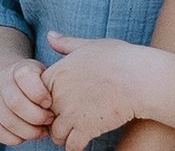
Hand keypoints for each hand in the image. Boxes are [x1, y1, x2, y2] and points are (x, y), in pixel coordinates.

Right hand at [0, 54, 55, 144]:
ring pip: (6, 120)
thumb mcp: (47, 73)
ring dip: (28, 131)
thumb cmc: (38, 82)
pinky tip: (25, 136)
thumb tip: (63, 75)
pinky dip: (13, 138)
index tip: (50, 102)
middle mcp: (2, 79)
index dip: (39, 93)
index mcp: (20, 68)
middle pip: (14, 102)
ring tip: (41, 131)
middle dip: (37, 117)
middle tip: (50, 120)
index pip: (24, 76)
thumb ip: (57, 76)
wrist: (8, 79)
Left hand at [43, 32, 155, 150]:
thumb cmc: (119, 59)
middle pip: (43, 115)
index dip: (45, 101)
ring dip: (63, 136)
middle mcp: (59, 94)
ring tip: (73, 133)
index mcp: (57, 74)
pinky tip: (83, 141)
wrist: (139, 78)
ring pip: (56, 134)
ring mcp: (71, 113)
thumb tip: (50, 35)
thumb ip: (66, 44)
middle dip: (52, 121)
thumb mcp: (89, 45)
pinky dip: (75, 146)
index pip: (36, 94)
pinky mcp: (86, 129)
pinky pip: (72, 146)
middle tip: (64, 122)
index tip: (57, 104)